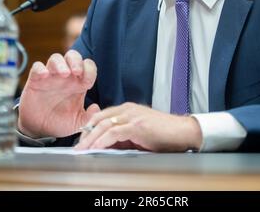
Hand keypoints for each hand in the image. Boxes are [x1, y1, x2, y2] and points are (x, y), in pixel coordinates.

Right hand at [18, 50, 98, 137]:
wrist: (39, 130)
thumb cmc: (60, 122)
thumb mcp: (78, 123)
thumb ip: (89, 117)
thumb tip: (96, 108)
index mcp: (78, 83)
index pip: (88, 66)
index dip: (90, 70)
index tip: (88, 83)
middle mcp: (65, 77)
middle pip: (72, 56)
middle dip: (76, 61)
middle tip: (77, 72)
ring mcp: (50, 77)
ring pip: (56, 58)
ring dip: (60, 63)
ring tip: (64, 74)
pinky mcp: (35, 80)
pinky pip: (37, 67)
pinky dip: (40, 68)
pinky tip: (44, 76)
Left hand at [75, 102, 202, 151]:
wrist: (182, 131)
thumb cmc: (164, 134)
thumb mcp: (139, 133)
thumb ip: (124, 135)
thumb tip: (106, 145)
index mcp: (128, 109)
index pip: (102, 116)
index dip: (90, 127)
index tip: (81, 139)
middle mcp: (128, 109)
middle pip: (100, 119)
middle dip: (86, 134)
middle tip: (77, 147)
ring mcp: (133, 116)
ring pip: (104, 125)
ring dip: (91, 139)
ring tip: (82, 150)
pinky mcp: (137, 126)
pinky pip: (114, 133)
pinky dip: (102, 141)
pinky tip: (96, 148)